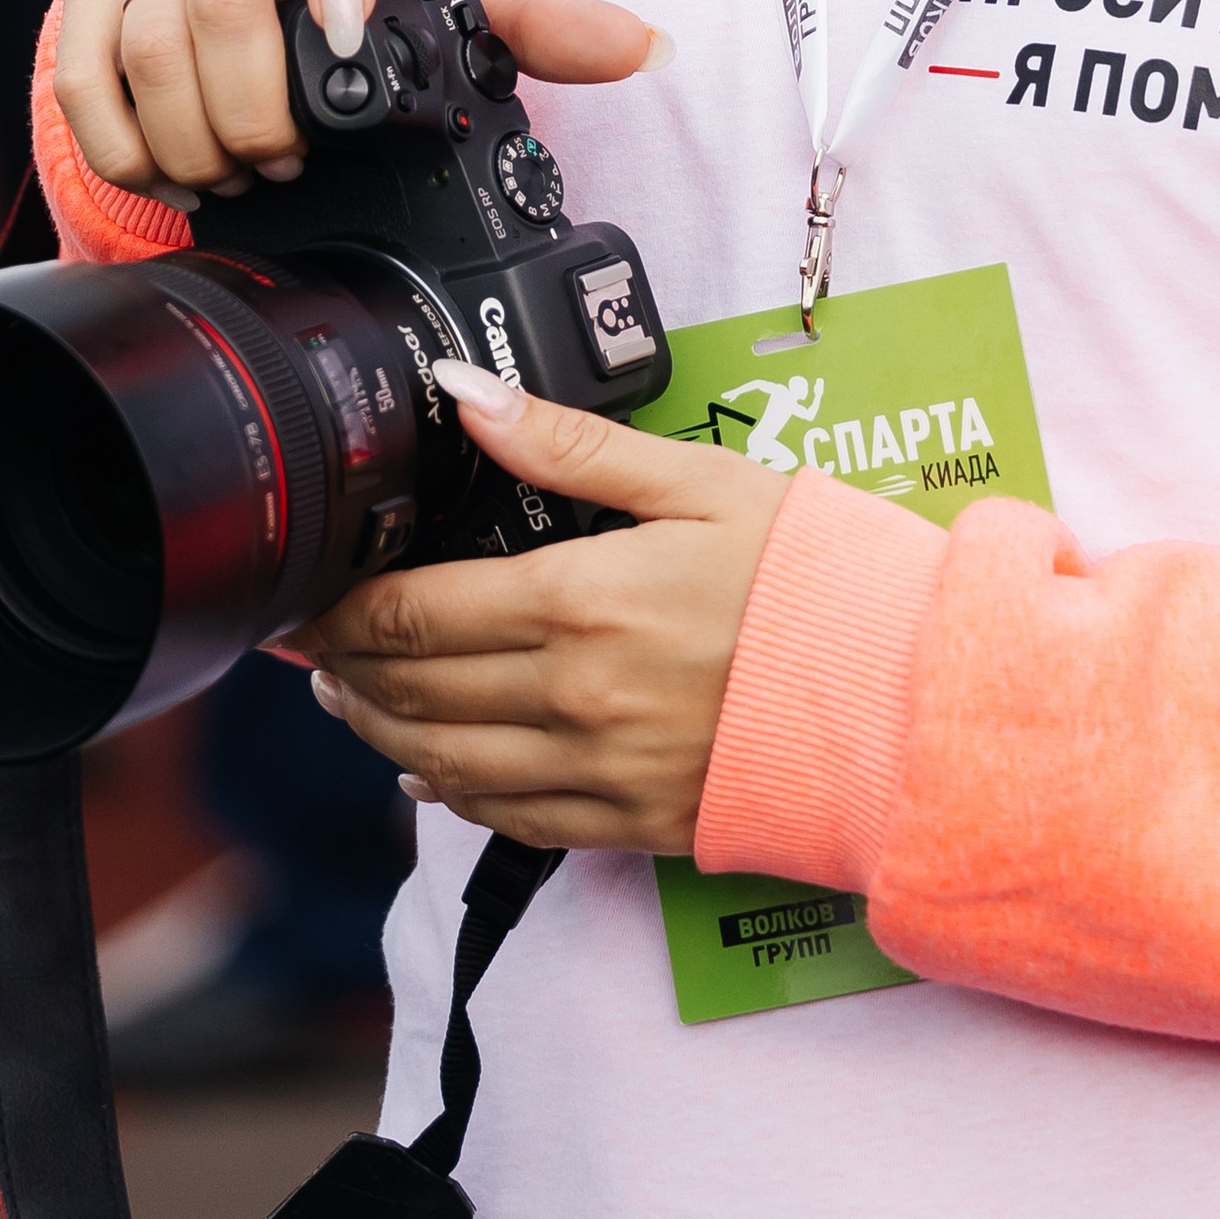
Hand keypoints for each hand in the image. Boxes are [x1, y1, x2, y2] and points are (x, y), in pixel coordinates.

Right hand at [53, 0, 672, 206]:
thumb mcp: (445, 5)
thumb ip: (535, 26)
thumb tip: (646, 46)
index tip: (344, 36)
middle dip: (253, 97)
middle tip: (286, 159)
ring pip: (148, 35)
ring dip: (193, 129)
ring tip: (237, 176)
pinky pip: (81, 67)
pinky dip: (121, 140)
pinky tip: (167, 174)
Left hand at [296, 376, 790, 853]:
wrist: (909, 695)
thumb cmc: (815, 576)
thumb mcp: (698, 480)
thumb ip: (569, 445)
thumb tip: (467, 395)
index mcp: (583, 600)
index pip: (415, 613)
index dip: (344, 609)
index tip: (310, 595)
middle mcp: (575, 696)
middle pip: (411, 691)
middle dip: (346, 666)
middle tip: (312, 644)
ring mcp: (598, 770)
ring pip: (440, 764)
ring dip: (380, 732)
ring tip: (354, 697)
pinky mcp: (628, 823)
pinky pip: (506, 820)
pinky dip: (450, 795)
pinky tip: (432, 770)